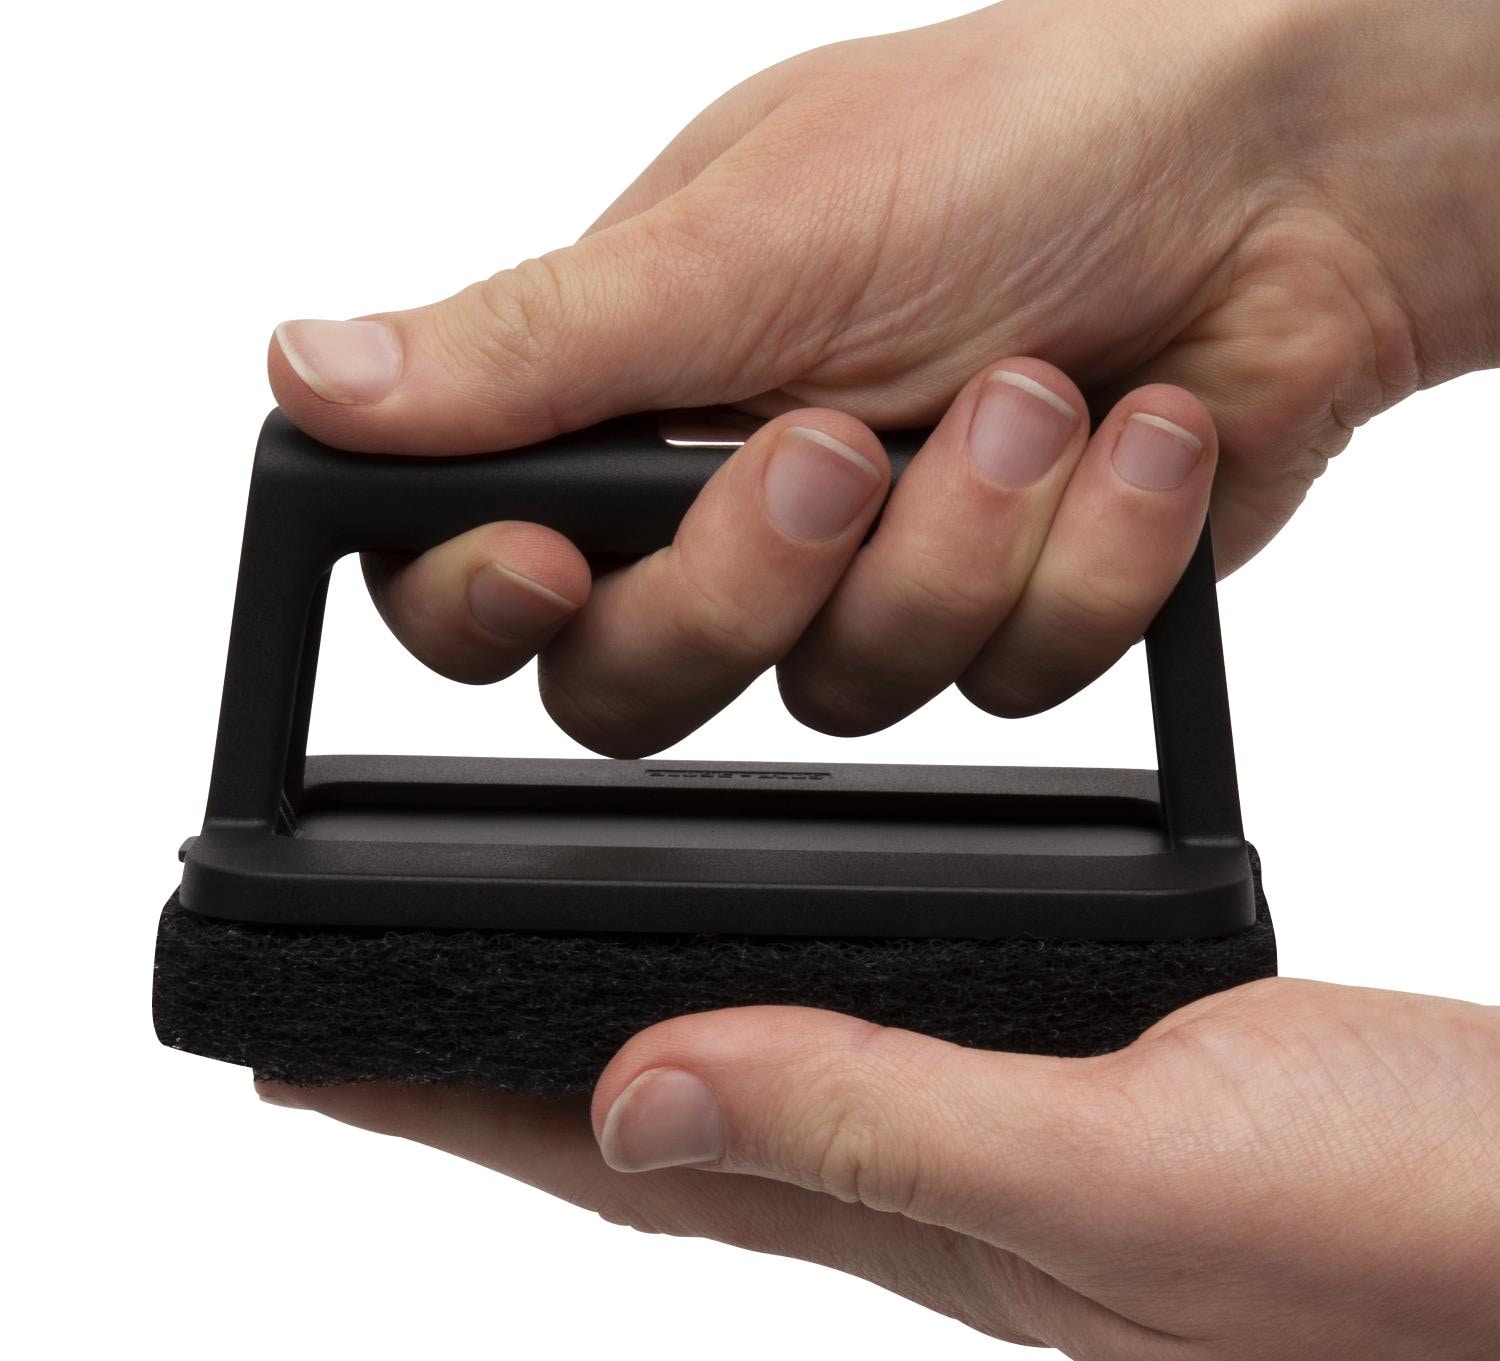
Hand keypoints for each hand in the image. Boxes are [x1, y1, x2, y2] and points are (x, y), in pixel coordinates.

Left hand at [257, 978, 1499, 1360]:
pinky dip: (777, 1001)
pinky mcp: (1065, 1085)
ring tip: (521, 979)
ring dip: (631, 1024)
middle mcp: (931, 1190)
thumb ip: (890, 1128)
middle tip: (376, 1013)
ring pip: (755, 1076)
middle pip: (664, 1124)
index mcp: (924, 1221)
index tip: (320, 1065)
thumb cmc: (1390, 1223)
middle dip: (505, 1074)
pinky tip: (766, 975)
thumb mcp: (1124, 1169)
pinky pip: (866, 1043)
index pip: (631, 1165)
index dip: (460, 1115)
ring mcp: (995, 1143)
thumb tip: (646, 1094)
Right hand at [267, 0, 1497, 752]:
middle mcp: (735, 510)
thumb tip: (313, 374)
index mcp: (635, 401)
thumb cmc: (1021, 147)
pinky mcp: (999, 624)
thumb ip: (536, 345)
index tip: (557, 560)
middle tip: (832, 449)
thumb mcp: (752, 235)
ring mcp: (872, 581)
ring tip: (1027, 396)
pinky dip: (1081, 559)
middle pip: (644, 684)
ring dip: (950, 546)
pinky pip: (1002, 682)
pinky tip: (1128, 438)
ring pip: (840, 694)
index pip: (476, 581)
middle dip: (752, 579)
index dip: (493, 604)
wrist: (1279, 184)